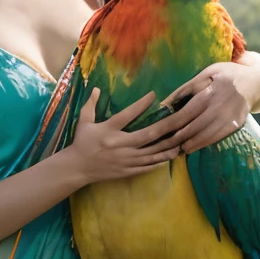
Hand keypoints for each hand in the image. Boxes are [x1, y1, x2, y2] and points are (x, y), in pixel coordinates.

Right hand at [67, 88, 187, 184]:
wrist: (77, 168)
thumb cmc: (82, 143)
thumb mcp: (84, 122)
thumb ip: (90, 105)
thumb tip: (96, 88)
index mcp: (109, 130)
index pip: (127, 115)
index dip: (140, 105)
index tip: (154, 95)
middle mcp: (120, 144)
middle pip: (148, 135)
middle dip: (167, 127)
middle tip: (182, 119)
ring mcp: (125, 159)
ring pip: (152, 152)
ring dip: (168, 146)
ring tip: (183, 139)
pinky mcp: (127, 170)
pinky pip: (147, 166)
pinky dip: (159, 161)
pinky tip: (170, 156)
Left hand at [160, 62, 256, 153]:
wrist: (255, 81)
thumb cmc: (225, 74)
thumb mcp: (205, 74)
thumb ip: (185, 89)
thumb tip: (164, 103)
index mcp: (210, 92)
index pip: (185, 113)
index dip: (169, 125)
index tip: (156, 132)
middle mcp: (220, 107)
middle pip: (193, 127)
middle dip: (176, 139)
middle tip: (161, 146)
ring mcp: (229, 118)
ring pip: (205, 136)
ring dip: (188, 144)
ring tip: (174, 150)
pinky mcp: (236, 125)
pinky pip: (216, 138)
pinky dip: (202, 144)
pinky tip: (191, 148)